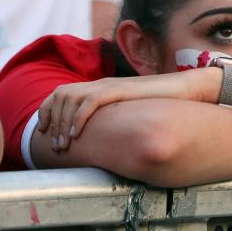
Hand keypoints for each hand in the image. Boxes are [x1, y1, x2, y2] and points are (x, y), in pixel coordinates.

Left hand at [36, 70, 216, 151]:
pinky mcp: (121, 90)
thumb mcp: (131, 112)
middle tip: (54, 146)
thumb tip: (101, 138)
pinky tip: (76, 134)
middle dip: (51, 121)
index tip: (44, 133)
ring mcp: (111, 85)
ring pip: (71, 98)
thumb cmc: (162, 104)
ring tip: (64, 144)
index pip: (61, 93)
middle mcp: (101, 84)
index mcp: (101, 87)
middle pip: (60, 95)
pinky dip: (78, 117)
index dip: (47, 111)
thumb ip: (114, 119)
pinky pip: (91, 101)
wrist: (187, 88)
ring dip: (62, 123)